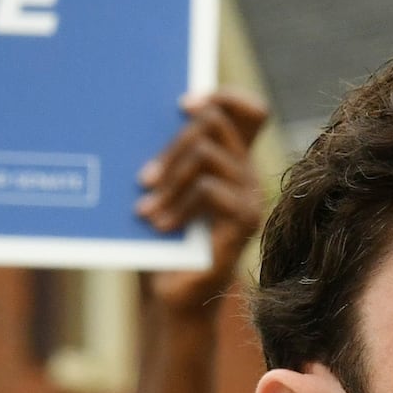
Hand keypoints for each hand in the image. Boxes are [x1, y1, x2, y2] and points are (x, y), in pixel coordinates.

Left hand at [134, 91, 270, 312]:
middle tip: (142, 178)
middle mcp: (247, 173)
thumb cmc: (164, 241)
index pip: (249, 110)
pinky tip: (159, 225)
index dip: (223, 96)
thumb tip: (142, 117)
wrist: (176, 296)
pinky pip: (209, 189)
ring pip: (207, 154)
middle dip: (172, 145)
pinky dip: (177, 204)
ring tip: (144, 209)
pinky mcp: (244, 221)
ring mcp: (250, 196)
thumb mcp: (164, 190)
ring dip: (168, 179)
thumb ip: (168, 157)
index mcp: (231, 160)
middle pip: (216, 124)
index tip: (183, 103)